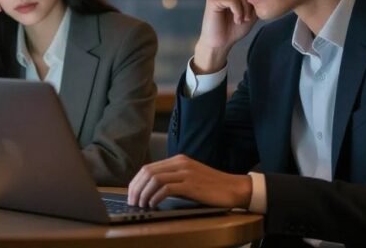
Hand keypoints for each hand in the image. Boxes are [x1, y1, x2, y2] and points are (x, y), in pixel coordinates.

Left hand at [126, 154, 251, 208]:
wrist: (234, 188)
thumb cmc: (212, 187)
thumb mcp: (189, 179)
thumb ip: (173, 180)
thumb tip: (152, 191)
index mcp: (178, 160)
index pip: (148, 168)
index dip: (136, 182)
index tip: (132, 194)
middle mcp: (180, 163)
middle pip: (148, 172)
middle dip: (136, 188)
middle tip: (133, 201)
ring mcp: (186, 172)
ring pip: (155, 179)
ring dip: (144, 193)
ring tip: (141, 205)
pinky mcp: (191, 184)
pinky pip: (166, 188)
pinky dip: (156, 197)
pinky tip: (153, 204)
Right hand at [192, 0, 257, 73]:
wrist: (220, 43)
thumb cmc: (234, 28)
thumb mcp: (252, 11)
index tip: (251, 13)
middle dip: (250, 5)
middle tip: (247, 18)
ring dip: (245, 10)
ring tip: (242, 20)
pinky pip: (233, 1)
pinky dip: (238, 13)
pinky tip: (236, 20)